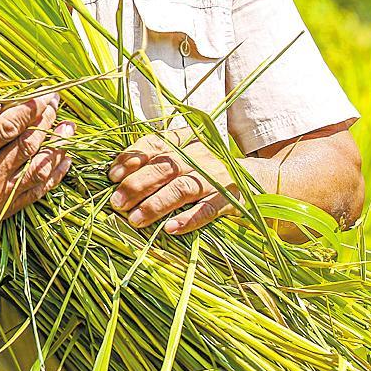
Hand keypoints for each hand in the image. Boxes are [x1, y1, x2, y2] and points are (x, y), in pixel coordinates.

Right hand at [0, 93, 73, 237]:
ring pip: (38, 167)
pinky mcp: (4, 209)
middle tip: (57, 104)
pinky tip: (64, 159)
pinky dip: (54, 174)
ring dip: (57, 146)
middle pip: (27, 143)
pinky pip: (37, 191)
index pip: (9, 125)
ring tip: (68, 128)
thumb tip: (1, 101)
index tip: (46, 94)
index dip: (31, 108)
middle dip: (46, 120)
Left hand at [108, 127, 237, 234]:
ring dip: (156, 204)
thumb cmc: (207, 167)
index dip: (132, 158)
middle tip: (116, 203)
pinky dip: (189, 219)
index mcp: (186, 141)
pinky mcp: (230, 200)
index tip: (112, 175)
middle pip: (164, 168)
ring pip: (182, 189)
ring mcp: (216, 178)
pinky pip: (208, 210)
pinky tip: (170, 228)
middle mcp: (200, 157)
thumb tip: (117, 174)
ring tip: (135, 219)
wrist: (257, 177)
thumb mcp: (185, 154)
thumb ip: (156, 159)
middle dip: (137, 185)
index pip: (154, 143)